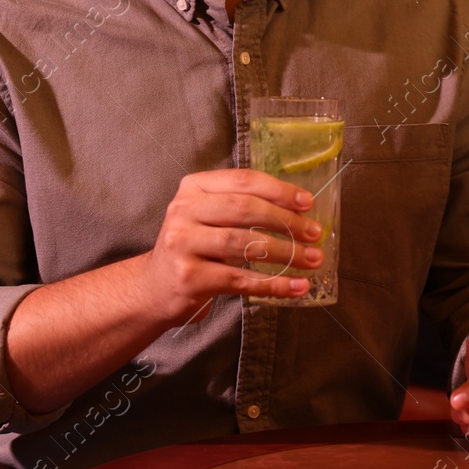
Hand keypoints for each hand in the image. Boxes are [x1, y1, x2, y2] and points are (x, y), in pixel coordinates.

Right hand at [140, 168, 325, 324]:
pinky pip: (240, 280)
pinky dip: (274, 284)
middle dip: (287, 221)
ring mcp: (183, 244)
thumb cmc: (194, 247)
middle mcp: (183, 211)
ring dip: (286, 253)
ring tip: (313, 260)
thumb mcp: (208, 216)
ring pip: (245, 245)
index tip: (307, 203)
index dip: (279, 191)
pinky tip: (297, 286)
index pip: (243, 181)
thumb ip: (242, 205)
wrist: (154, 287)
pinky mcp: (189, 277)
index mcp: (193, 187)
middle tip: (314, 233)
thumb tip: (299, 209)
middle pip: (246, 209)